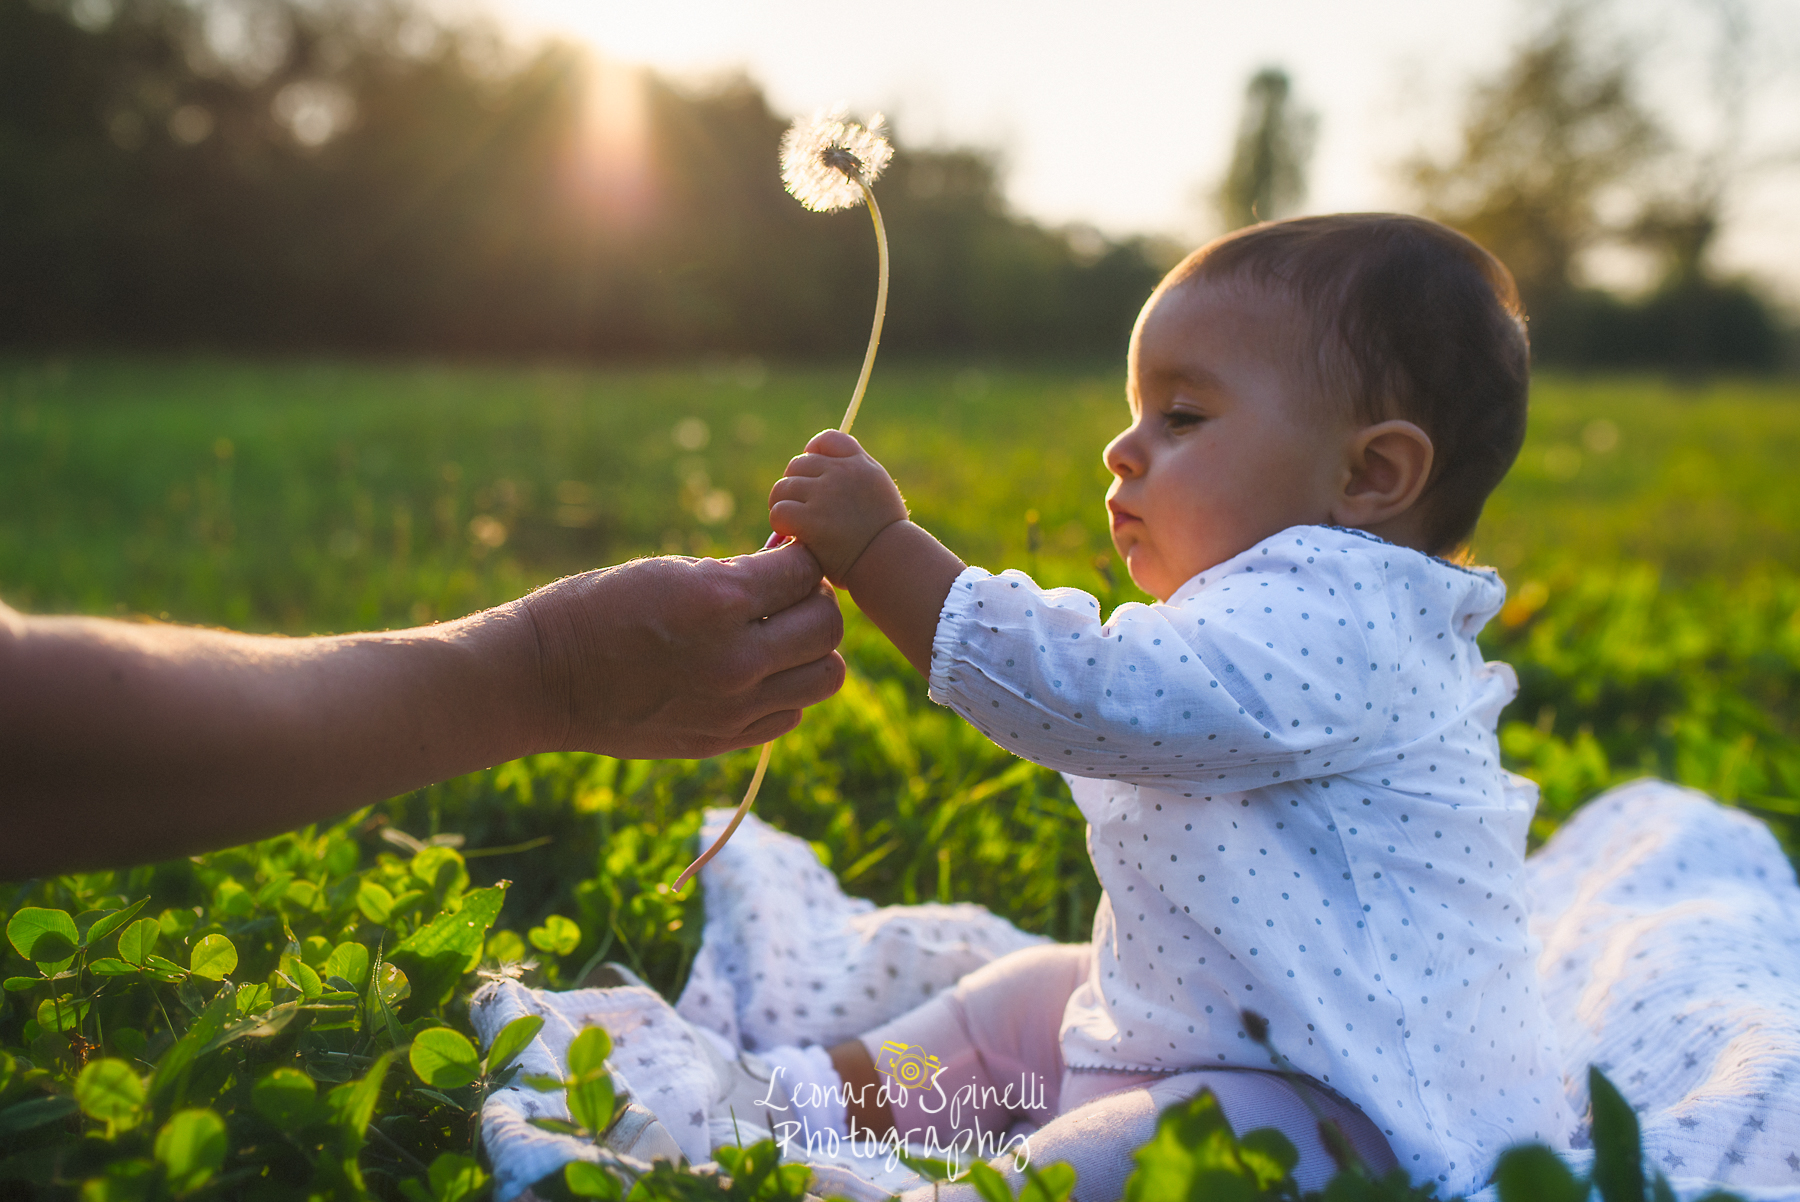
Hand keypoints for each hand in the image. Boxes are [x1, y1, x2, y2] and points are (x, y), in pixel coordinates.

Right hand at [519, 539, 844, 759]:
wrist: (544, 678)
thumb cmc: (599, 608)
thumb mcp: (671, 571)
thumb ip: (739, 576)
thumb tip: (793, 566)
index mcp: (719, 601)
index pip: (807, 571)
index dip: (800, 558)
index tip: (783, 558)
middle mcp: (736, 659)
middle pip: (828, 625)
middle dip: (814, 601)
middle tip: (786, 596)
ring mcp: (732, 707)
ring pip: (825, 676)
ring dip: (811, 651)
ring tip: (777, 638)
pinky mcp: (722, 740)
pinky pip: (791, 714)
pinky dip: (786, 691)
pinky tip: (753, 674)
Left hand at [768, 430, 908, 582]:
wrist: (890, 562)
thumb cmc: (885, 537)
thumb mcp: (879, 493)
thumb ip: (854, 476)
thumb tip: (816, 472)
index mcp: (859, 464)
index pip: (826, 440)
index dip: (813, 452)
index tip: (812, 473)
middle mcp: (841, 473)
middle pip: (798, 464)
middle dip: (795, 486)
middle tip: (801, 509)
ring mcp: (824, 494)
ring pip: (783, 487)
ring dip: (784, 506)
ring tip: (794, 524)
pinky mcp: (810, 519)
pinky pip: (779, 510)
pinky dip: (781, 524)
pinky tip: (793, 535)